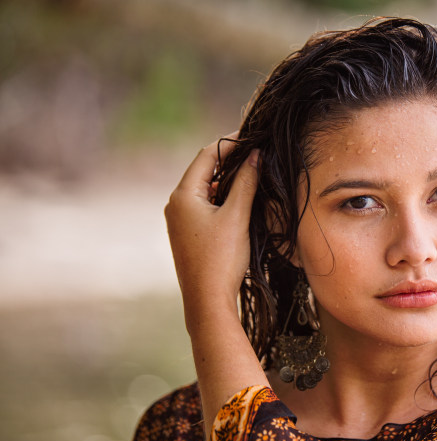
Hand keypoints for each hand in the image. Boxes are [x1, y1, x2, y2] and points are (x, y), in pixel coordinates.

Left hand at [164, 134, 257, 315]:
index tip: (253, 137)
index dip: (230, 143)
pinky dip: (221, 198)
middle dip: (229, 161)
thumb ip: (246, 182)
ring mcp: (179, 221)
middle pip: (203, 170)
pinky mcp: (186, 234)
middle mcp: (175, 204)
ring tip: (251, 175)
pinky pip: (203, 206)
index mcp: (183, 195)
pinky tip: (239, 203)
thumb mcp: (237, 216)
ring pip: (204, 189)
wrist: (207, 300)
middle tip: (255, 153)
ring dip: (226, 181)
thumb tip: (255, 155)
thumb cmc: (221, 258)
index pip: (207, 156)